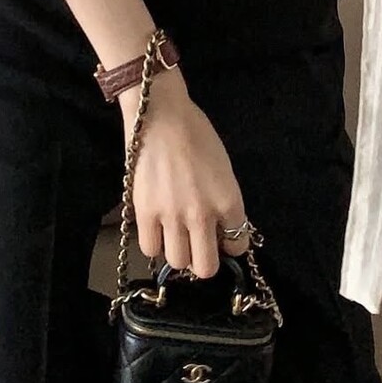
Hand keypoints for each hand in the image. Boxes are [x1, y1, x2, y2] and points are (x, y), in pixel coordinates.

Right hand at [120, 72, 247, 279]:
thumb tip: (220, 229)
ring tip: (176, 236)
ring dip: (179, 252)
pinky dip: (155, 243)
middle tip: (199, 246)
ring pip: (178, 262)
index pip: (237, 245)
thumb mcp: (224, 169)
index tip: (222, 236)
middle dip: (205, 260)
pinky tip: (158, 228)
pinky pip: (150, 248)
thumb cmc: (197, 134)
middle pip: (206, 267)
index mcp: (229, 201)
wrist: (162, 115)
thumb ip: (224, 202)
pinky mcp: (144, 213)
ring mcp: (172, 217)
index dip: (230, 243)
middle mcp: (203, 215)